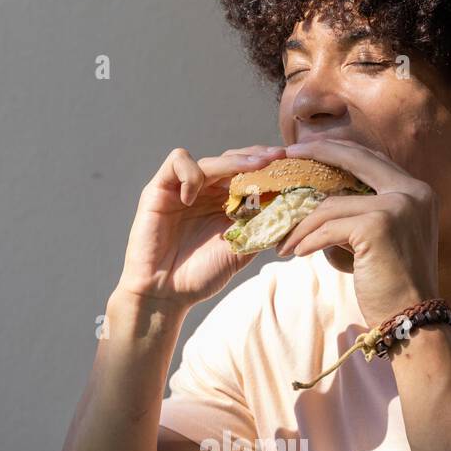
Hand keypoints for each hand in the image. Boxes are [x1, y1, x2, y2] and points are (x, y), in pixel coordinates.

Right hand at [118, 143, 285, 307]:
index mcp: (226, 204)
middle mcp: (206, 192)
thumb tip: (292, 212)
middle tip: (278, 157)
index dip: (269, 169)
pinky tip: (193, 197)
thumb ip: (261, 229)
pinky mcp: (159, 188)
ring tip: (252, 169)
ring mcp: (183, 188)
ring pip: (211, 160)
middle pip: (233, 160)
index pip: (249, 175)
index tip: (291, 167)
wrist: (165, 293)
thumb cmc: (200, 275)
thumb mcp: (240, 251)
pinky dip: (189, 174)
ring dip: (233, 161)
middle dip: (257, 157)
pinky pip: (177, 162)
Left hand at [273, 138, 438, 325]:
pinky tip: (296, 253)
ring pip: (332, 205)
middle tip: (286, 161)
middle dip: (316, 156)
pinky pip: (328, 229)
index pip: (371, 158)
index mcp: (417, 192)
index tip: (308, 150)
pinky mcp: (377, 226)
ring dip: (303, 225)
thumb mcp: (385, 240)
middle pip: (354, 160)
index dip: (338, 151)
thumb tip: (324, 200)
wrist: (412, 320)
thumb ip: (365, 214)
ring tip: (285, 242)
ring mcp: (397, 207)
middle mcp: (412, 192)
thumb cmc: (394, 287)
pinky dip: (308, 241)